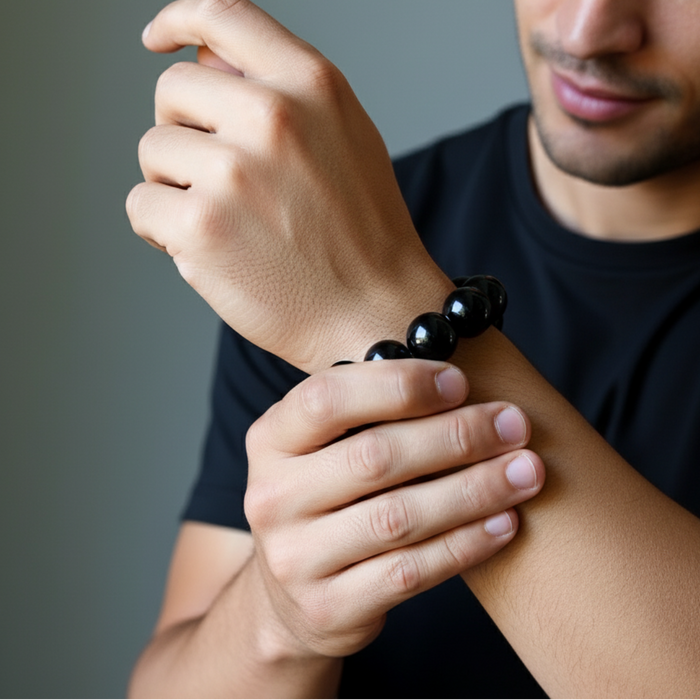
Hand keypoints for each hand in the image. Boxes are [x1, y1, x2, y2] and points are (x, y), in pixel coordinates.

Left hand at [126, 0, 452, 371]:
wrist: (376, 313)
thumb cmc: (363, 234)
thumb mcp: (348, 137)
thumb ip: (286, 93)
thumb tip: (210, 65)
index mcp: (311, 85)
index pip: (222, 16)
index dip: (178, 21)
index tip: (158, 40)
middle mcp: (271, 117)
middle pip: (172, 90)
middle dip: (184, 132)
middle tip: (220, 178)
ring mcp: (233, 173)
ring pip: (152, 152)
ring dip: (176, 186)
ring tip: (227, 221)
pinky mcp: (202, 228)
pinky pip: (141, 206)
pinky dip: (162, 230)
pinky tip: (209, 249)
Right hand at [242, 359, 544, 657]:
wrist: (289, 597)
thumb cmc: (325, 501)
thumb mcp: (322, 450)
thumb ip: (367, 415)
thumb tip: (458, 381)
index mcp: (269, 440)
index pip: (328, 398)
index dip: (400, 385)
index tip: (461, 382)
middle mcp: (271, 497)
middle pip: (375, 457)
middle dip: (456, 436)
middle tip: (514, 424)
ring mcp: (294, 558)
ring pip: (400, 517)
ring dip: (474, 490)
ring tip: (526, 471)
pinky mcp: (329, 607)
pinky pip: (411, 571)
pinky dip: (466, 544)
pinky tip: (505, 523)